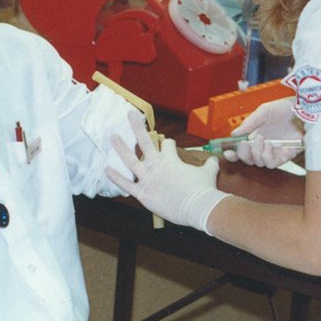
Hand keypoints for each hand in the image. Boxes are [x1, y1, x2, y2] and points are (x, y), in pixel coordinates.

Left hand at [107, 113, 229, 233]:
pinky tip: (106, 169)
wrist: (198, 206)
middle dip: (137, 126)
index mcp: (171, 159)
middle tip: (130, 114)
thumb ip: (210, 164)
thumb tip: (215, 159)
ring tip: (112, 136)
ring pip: (130, 160)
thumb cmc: (203, 189)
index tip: (168, 145)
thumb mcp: (209, 172)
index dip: (167, 144)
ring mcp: (147, 178)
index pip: (166, 144)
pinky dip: (115, 177)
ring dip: (120, 147)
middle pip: (144, 141)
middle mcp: (156, 165)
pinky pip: (126, 184)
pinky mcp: (142, 193)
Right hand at [225, 97, 303, 167]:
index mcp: (255, 136)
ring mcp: (274, 152)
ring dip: (256, 152)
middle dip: (243, 154)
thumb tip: (234, 134)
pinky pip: (272, 164)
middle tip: (244, 143)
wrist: (303, 109)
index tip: (227, 152)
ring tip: (261, 138)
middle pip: (248, 160)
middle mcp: (264, 146)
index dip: (233, 155)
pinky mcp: (285, 156)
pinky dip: (267, 156)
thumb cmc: (284, 108)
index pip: (241, 151)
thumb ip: (249, 123)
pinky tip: (269, 144)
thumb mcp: (264, 112)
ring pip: (258, 163)